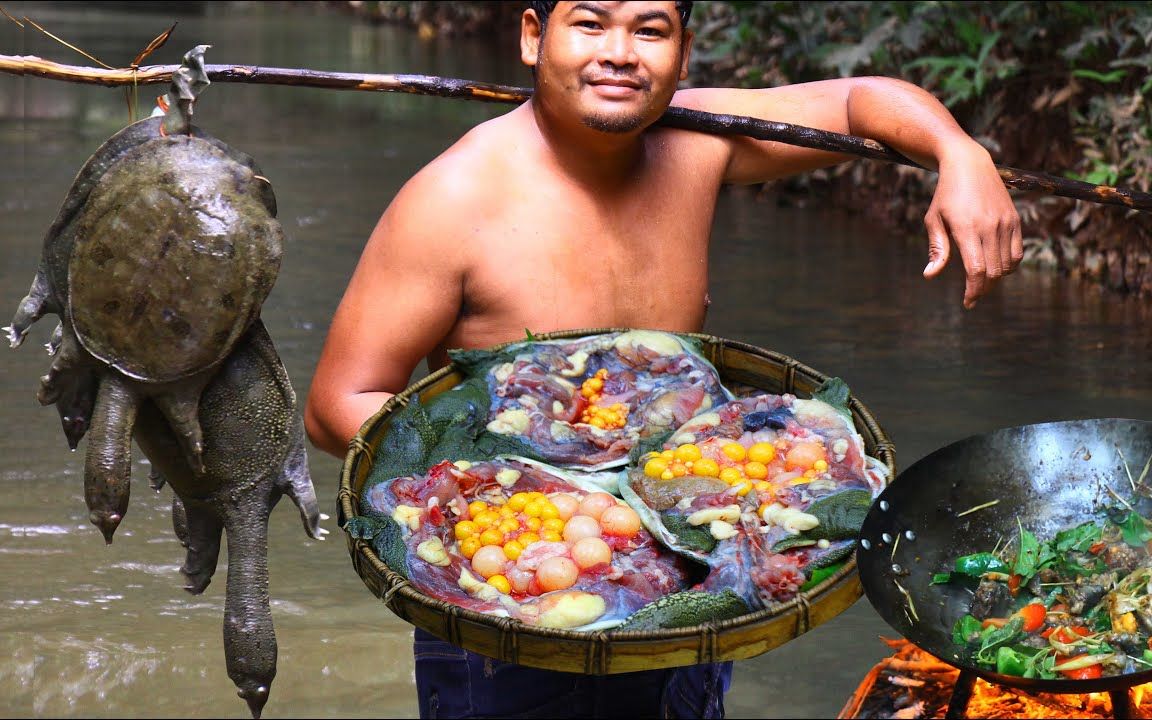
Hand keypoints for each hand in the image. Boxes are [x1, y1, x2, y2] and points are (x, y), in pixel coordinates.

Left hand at [922, 142, 1022, 308]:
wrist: (969, 165)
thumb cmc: (945, 195)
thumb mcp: (933, 219)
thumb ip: (936, 249)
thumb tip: (930, 276)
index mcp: (966, 228)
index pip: (976, 270)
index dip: (973, 291)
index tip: (967, 303)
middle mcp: (989, 226)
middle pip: (994, 271)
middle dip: (983, 289)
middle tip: (972, 295)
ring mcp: (1005, 223)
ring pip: (1007, 265)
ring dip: (995, 279)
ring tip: (981, 282)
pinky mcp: (1015, 220)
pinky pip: (1018, 253)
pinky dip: (1009, 266)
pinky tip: (996, 269)